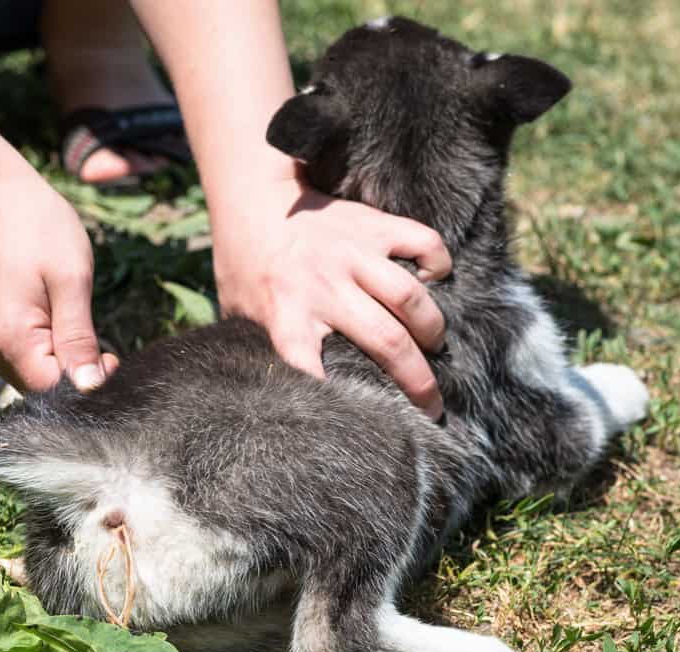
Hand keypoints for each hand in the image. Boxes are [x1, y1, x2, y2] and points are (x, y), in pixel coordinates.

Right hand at [0, 175, 118, 392]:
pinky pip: (24, 358)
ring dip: (65, 360)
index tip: (112, 354)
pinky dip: (49, 350)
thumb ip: (79, 338)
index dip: (89, 382)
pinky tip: (61, 319)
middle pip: (44, 389)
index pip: (55, 392)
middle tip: (102, 338)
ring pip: (35, 376)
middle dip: (78, 373)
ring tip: (77, 318)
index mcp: (9, 338)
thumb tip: (91, 388)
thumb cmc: (36, 226)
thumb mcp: (71, 279)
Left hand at [212, 176, 450, 419]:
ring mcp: (352, 254)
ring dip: (431, 328)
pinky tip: (435, 281)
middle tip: (432, 404)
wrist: (254, 198)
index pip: (307, 366)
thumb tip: (273, 398)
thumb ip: (262, 350)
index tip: (362, 425)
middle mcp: (324, 287)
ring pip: (410, 298)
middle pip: (386, 342)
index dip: (335, 400)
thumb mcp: (240, 314)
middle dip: (418, 381)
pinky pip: (424, 242)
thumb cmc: (247, 265)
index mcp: (285, 314)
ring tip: (434, 344)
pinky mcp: (373, 226)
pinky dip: (439, 264)